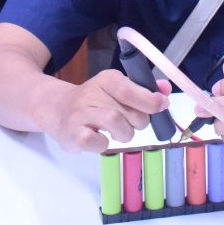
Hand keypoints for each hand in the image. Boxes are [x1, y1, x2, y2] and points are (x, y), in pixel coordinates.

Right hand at [41, 70, 169, 153]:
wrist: (58, 109)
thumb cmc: (95, 101)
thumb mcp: (118, 89)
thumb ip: (143, 89)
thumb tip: (165, 89)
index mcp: (107, 79)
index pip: (129, 88)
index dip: (150, 100)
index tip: (161, 106)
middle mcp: (92, 93)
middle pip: (129, 111)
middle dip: (139, 122)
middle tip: (131, 123)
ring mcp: (80, 114)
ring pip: (116, 123)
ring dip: (125, 133)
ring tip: (118, 132)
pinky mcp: (72, 134)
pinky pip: (96, 142)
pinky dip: (104, 145)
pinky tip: (101, 140)